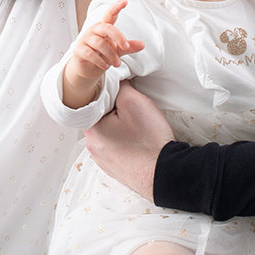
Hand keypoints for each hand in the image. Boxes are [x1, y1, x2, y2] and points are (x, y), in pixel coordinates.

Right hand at [62, 0, 144, 107]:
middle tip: (126, 47)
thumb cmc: (103, 55)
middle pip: (107, 28)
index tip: (124, 2)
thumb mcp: (118, 50)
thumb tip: (142, 45)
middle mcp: (94, 31)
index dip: (116, 8)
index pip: (109, 15)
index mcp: (104, 27)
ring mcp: (85, 40)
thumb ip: (128, 47)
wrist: (88, 69)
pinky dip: (100, 61)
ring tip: (117, 64)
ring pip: (100, 44)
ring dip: (111, 55)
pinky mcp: (79, 50)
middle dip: (118, 37)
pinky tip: (106, 66)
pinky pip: (90, 54)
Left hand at [84, 82, 172, 198]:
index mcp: (91, 129)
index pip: (91, 102)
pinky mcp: (114, 167)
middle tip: (130, 108)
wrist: (164, 172)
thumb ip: (119, 86)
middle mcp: (92, 146)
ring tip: (137, 127)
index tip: (119, 91)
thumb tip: (114, 81)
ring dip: (119, 126)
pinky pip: (115, 147)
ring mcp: (102, 159)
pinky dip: (124, 141)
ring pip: (107, 132)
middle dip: (113, 110)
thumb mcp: (133, 100)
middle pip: (98, 117)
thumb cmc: (148, 140)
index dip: (106, 93)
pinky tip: (137, 140)